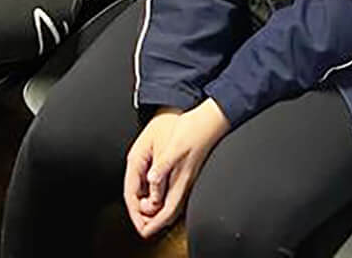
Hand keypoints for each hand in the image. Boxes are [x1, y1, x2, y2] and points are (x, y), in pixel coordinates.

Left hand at [123, 101, 230, 237]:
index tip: (142, 229)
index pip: (166, 212)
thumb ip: (164, 165)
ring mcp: (187, 178)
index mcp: (181, 180)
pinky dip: (163, 200)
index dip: (153, 223)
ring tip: (144, 214)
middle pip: (169, 213)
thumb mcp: (175, 147)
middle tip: (140, 226)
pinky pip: (174, 194)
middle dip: (154, 222)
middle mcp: (185, 183)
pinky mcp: (188, 171)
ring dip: (158, 212)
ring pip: (172, 204)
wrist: (211, 121)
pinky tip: (157, 194)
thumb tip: (152, 180)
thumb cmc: (194, 131)